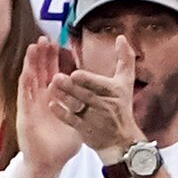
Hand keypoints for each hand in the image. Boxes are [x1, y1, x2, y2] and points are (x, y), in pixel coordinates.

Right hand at [16, 36, 81, 176]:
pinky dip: (25, 85)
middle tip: (45, 38)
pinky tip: (27, 73)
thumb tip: (101, 99)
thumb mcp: (79, 122)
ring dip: (31, 65)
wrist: (49, 164)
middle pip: (41, 72)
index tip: (58, 43)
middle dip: (42, 56)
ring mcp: (32, 107)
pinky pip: (25, 98)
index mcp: (55, 100)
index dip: (55, 59)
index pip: (54, 74)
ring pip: (30, 81)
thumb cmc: (61, 146)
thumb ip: (86, 108)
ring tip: (34, 48)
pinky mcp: (25, 116)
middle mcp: (41, 101)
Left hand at [50, 36, 140, 161]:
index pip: (100, 85)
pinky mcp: (84, 130)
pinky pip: (71, 121)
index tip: (75, 74)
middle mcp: (104, 105)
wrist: (121, 140)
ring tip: (50, 87)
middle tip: (56, 77)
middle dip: (71, 87)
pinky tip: (51, 104)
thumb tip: (120, 37)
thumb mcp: (126, 82)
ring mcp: (93, 119)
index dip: (87, 80)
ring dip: (63, 97)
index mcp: (114, 91)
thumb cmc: (122, 106)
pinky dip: (61, 113)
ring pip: (76, 106)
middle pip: (85, 95)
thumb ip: (125, 59)